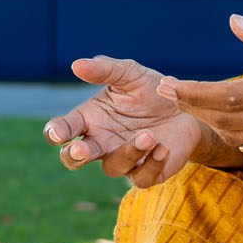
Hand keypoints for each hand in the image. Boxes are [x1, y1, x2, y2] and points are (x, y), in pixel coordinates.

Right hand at [43, 56, 231, 188]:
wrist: (187, 108)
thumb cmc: (151, 91)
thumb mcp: (130, 74)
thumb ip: (105, 70)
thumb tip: (77, 65)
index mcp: (89, 119)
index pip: (64, 129)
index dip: (56, 132)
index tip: (58, 134)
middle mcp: (101, 143)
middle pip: (73, 158)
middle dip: (73, 156)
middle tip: (80, 150)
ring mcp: (123, 160)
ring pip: (113, 167)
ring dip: (128, 152)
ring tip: (149, 134)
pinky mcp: (147, 172)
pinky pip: (142, 178)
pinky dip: (152, 164)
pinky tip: (163, 148)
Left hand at [161, 15, 242, 160]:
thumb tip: (233, 22)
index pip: (224, 96)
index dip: (190, 92)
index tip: (167, 84)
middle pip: (223, 119)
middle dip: (192, 106)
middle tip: (170, 92)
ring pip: (237, 137)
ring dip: (211, 122)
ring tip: (194, 104)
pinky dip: (236, 134)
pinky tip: (227, 120)